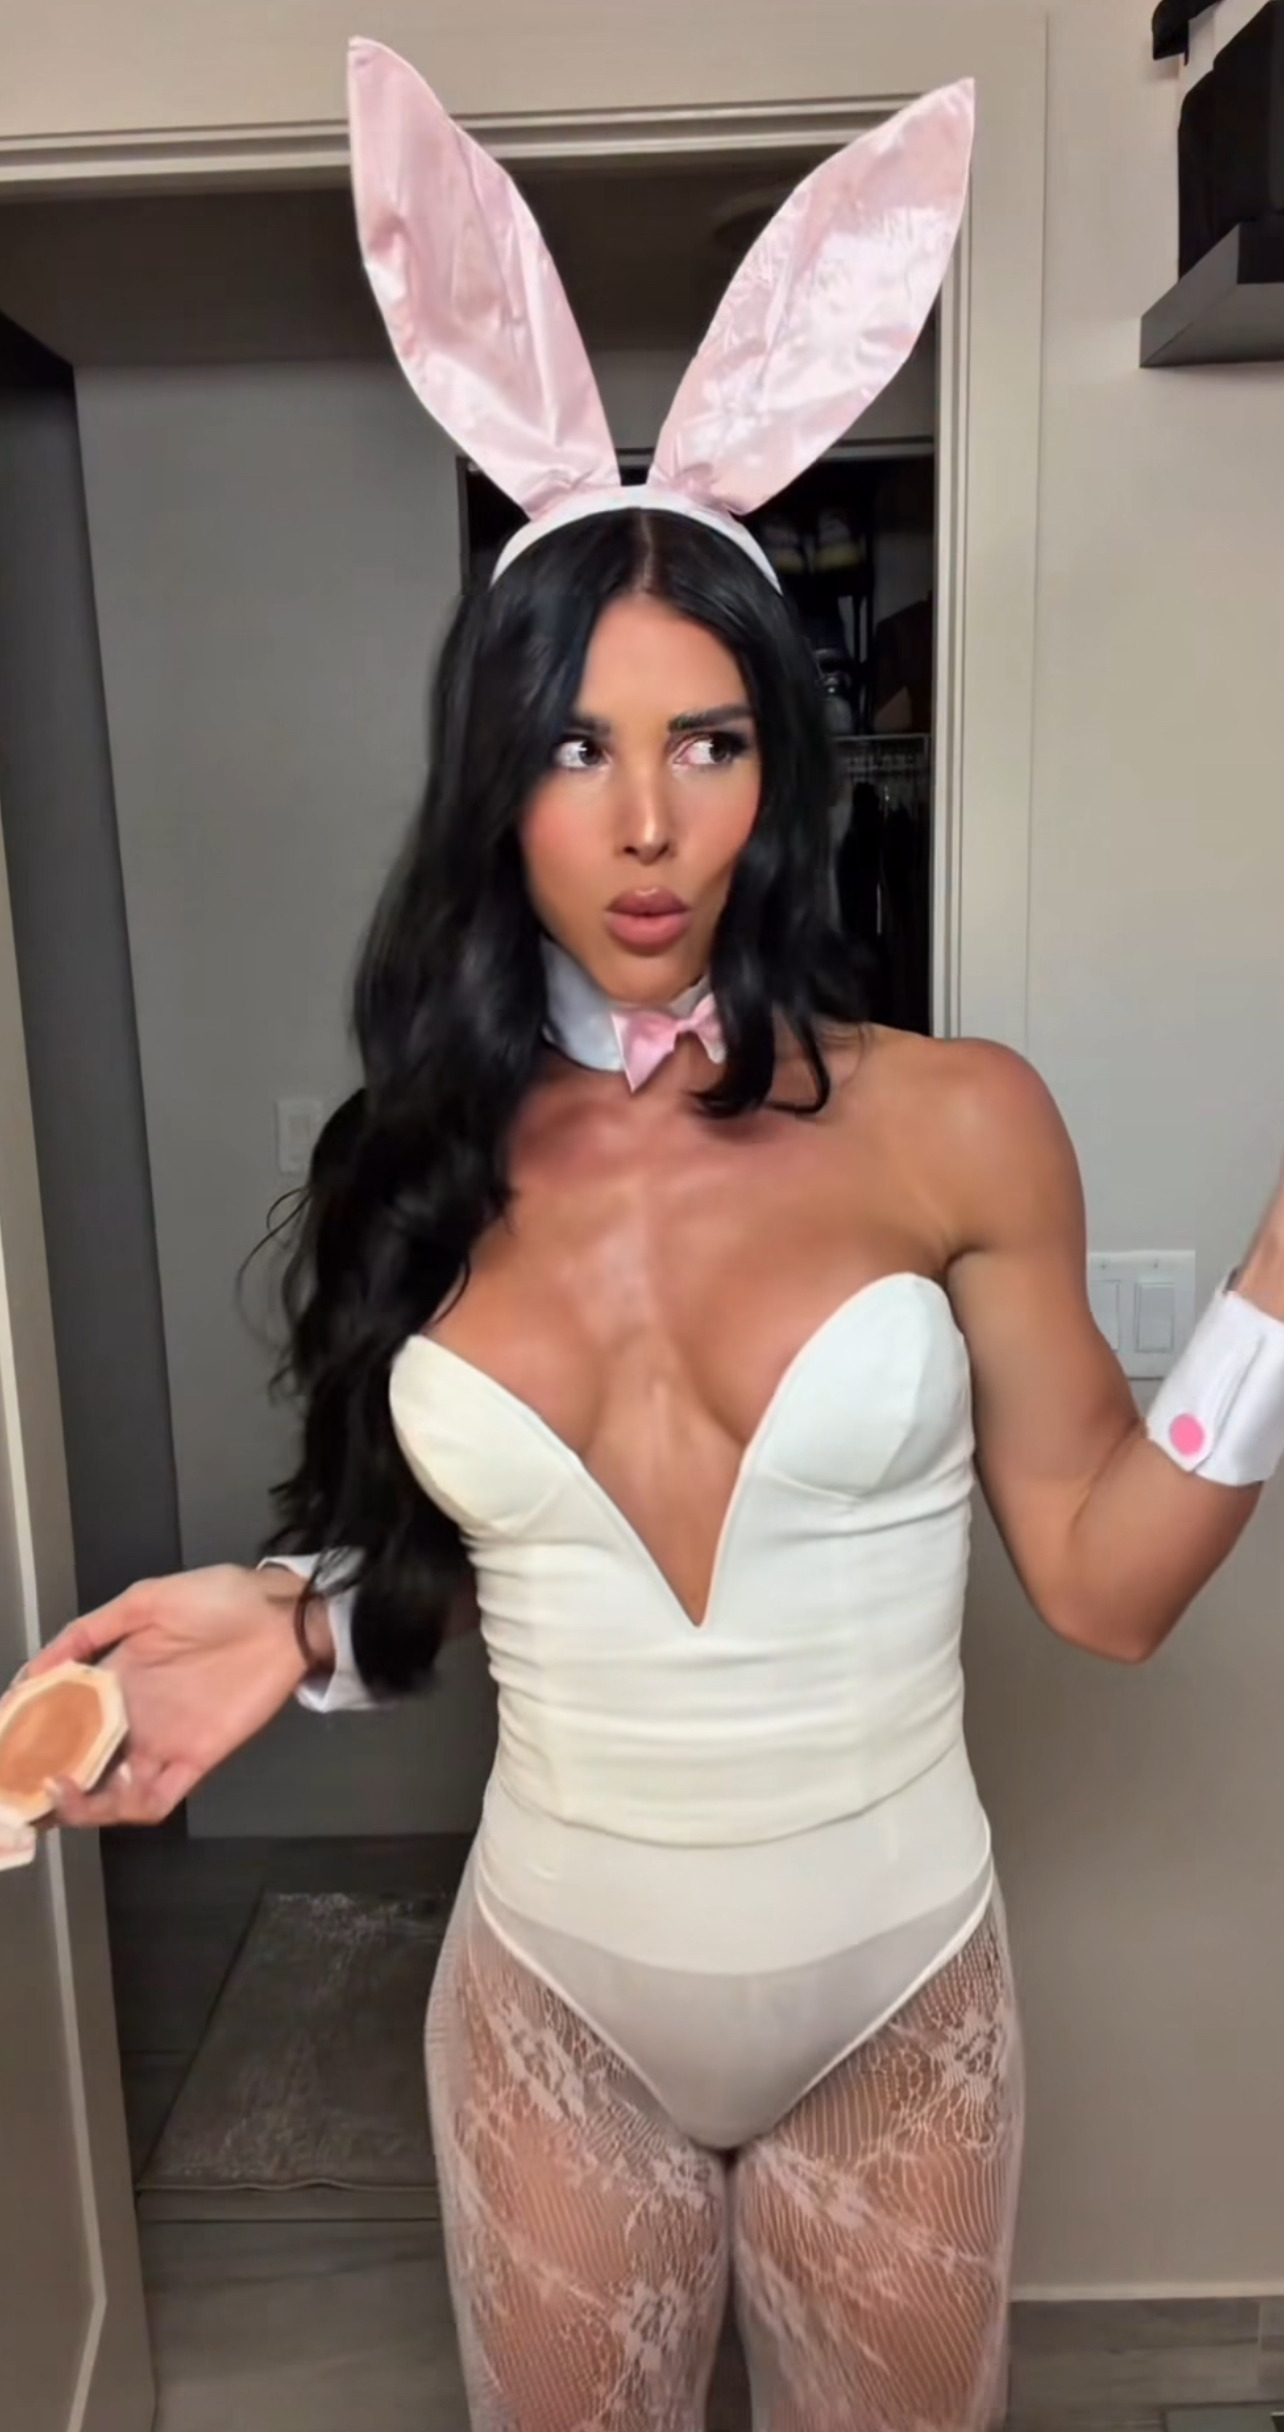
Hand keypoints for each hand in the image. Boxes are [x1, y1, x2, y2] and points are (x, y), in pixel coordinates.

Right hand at [21, 1565, 314, 1828]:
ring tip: (50, 1792)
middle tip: (12, 1785)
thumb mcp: (145, 1602)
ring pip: (109, 1793)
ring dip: (77, 1804)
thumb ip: (88, 1632)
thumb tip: (32, 1670)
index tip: (3, 1736)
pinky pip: (154, 1801)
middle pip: (78, 1761)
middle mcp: (132, 1718)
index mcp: (115, 1679)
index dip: (29, 1730)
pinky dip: (121, 1809)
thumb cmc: (218, 1600)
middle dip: (41, 1779)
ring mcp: (161, 1744)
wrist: (280, 1615)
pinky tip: (96, 1796)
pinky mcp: (195, 1761)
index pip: (61, 1716)